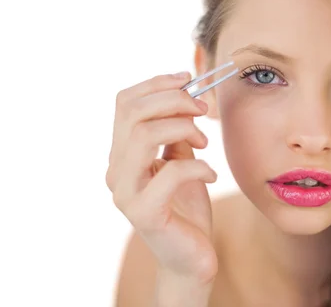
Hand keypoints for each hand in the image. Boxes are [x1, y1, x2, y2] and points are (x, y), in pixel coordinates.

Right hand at [106, 72, 217, 282]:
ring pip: (143, 136)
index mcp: (122, 153)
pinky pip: (170, 173)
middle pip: (133, 113)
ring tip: (205, 142)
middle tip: (204, 109)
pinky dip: (199, 166)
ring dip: (183, 128)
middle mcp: (115, 170)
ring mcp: (125, 193)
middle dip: (174, 101)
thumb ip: (176, 131)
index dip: (156, 83)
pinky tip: (211, 175)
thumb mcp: (181, 158)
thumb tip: (185, 93)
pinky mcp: (144, 213)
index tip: (188, 78)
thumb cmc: (186, 206)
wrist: (192, 255)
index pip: (125, 103)